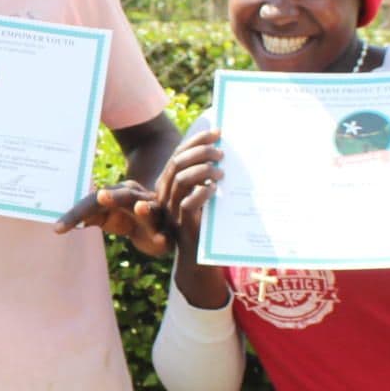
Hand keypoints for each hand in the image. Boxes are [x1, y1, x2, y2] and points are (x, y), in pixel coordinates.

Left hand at [59, 180, 172, 256]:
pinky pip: (165, 233)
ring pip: (149, 209)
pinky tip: (161, 240)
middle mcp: (136, 197)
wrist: (157, 230)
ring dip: (145, 209)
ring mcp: (154, 212)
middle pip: (123, 195)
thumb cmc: (126, 221)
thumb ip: (88, 217)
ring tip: (140, 209)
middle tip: (101, 197)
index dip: (75, 214)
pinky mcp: (165, 230)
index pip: (93, 201)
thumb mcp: (105, 217)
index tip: (57, 229)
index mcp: (118, 193)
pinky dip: (163, 237)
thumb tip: (62, 224)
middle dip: (113, 196)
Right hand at [158, 130, 224, 247]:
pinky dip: (202, 192)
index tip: (217, 133)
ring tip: (221, 172)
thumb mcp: (204, 194)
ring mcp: (172, 209)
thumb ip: (206, 176)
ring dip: (203, 170)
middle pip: (178, 163)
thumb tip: (224, 150)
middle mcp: (166, 194)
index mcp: (169, 183)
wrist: (199, 257)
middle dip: (201, 152)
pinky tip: (215, 189)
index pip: (179, 154)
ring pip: (181, 179)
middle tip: (221, 153)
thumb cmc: (205, 222)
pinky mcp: (182, 224)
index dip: (196, 140)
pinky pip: (188, 203)